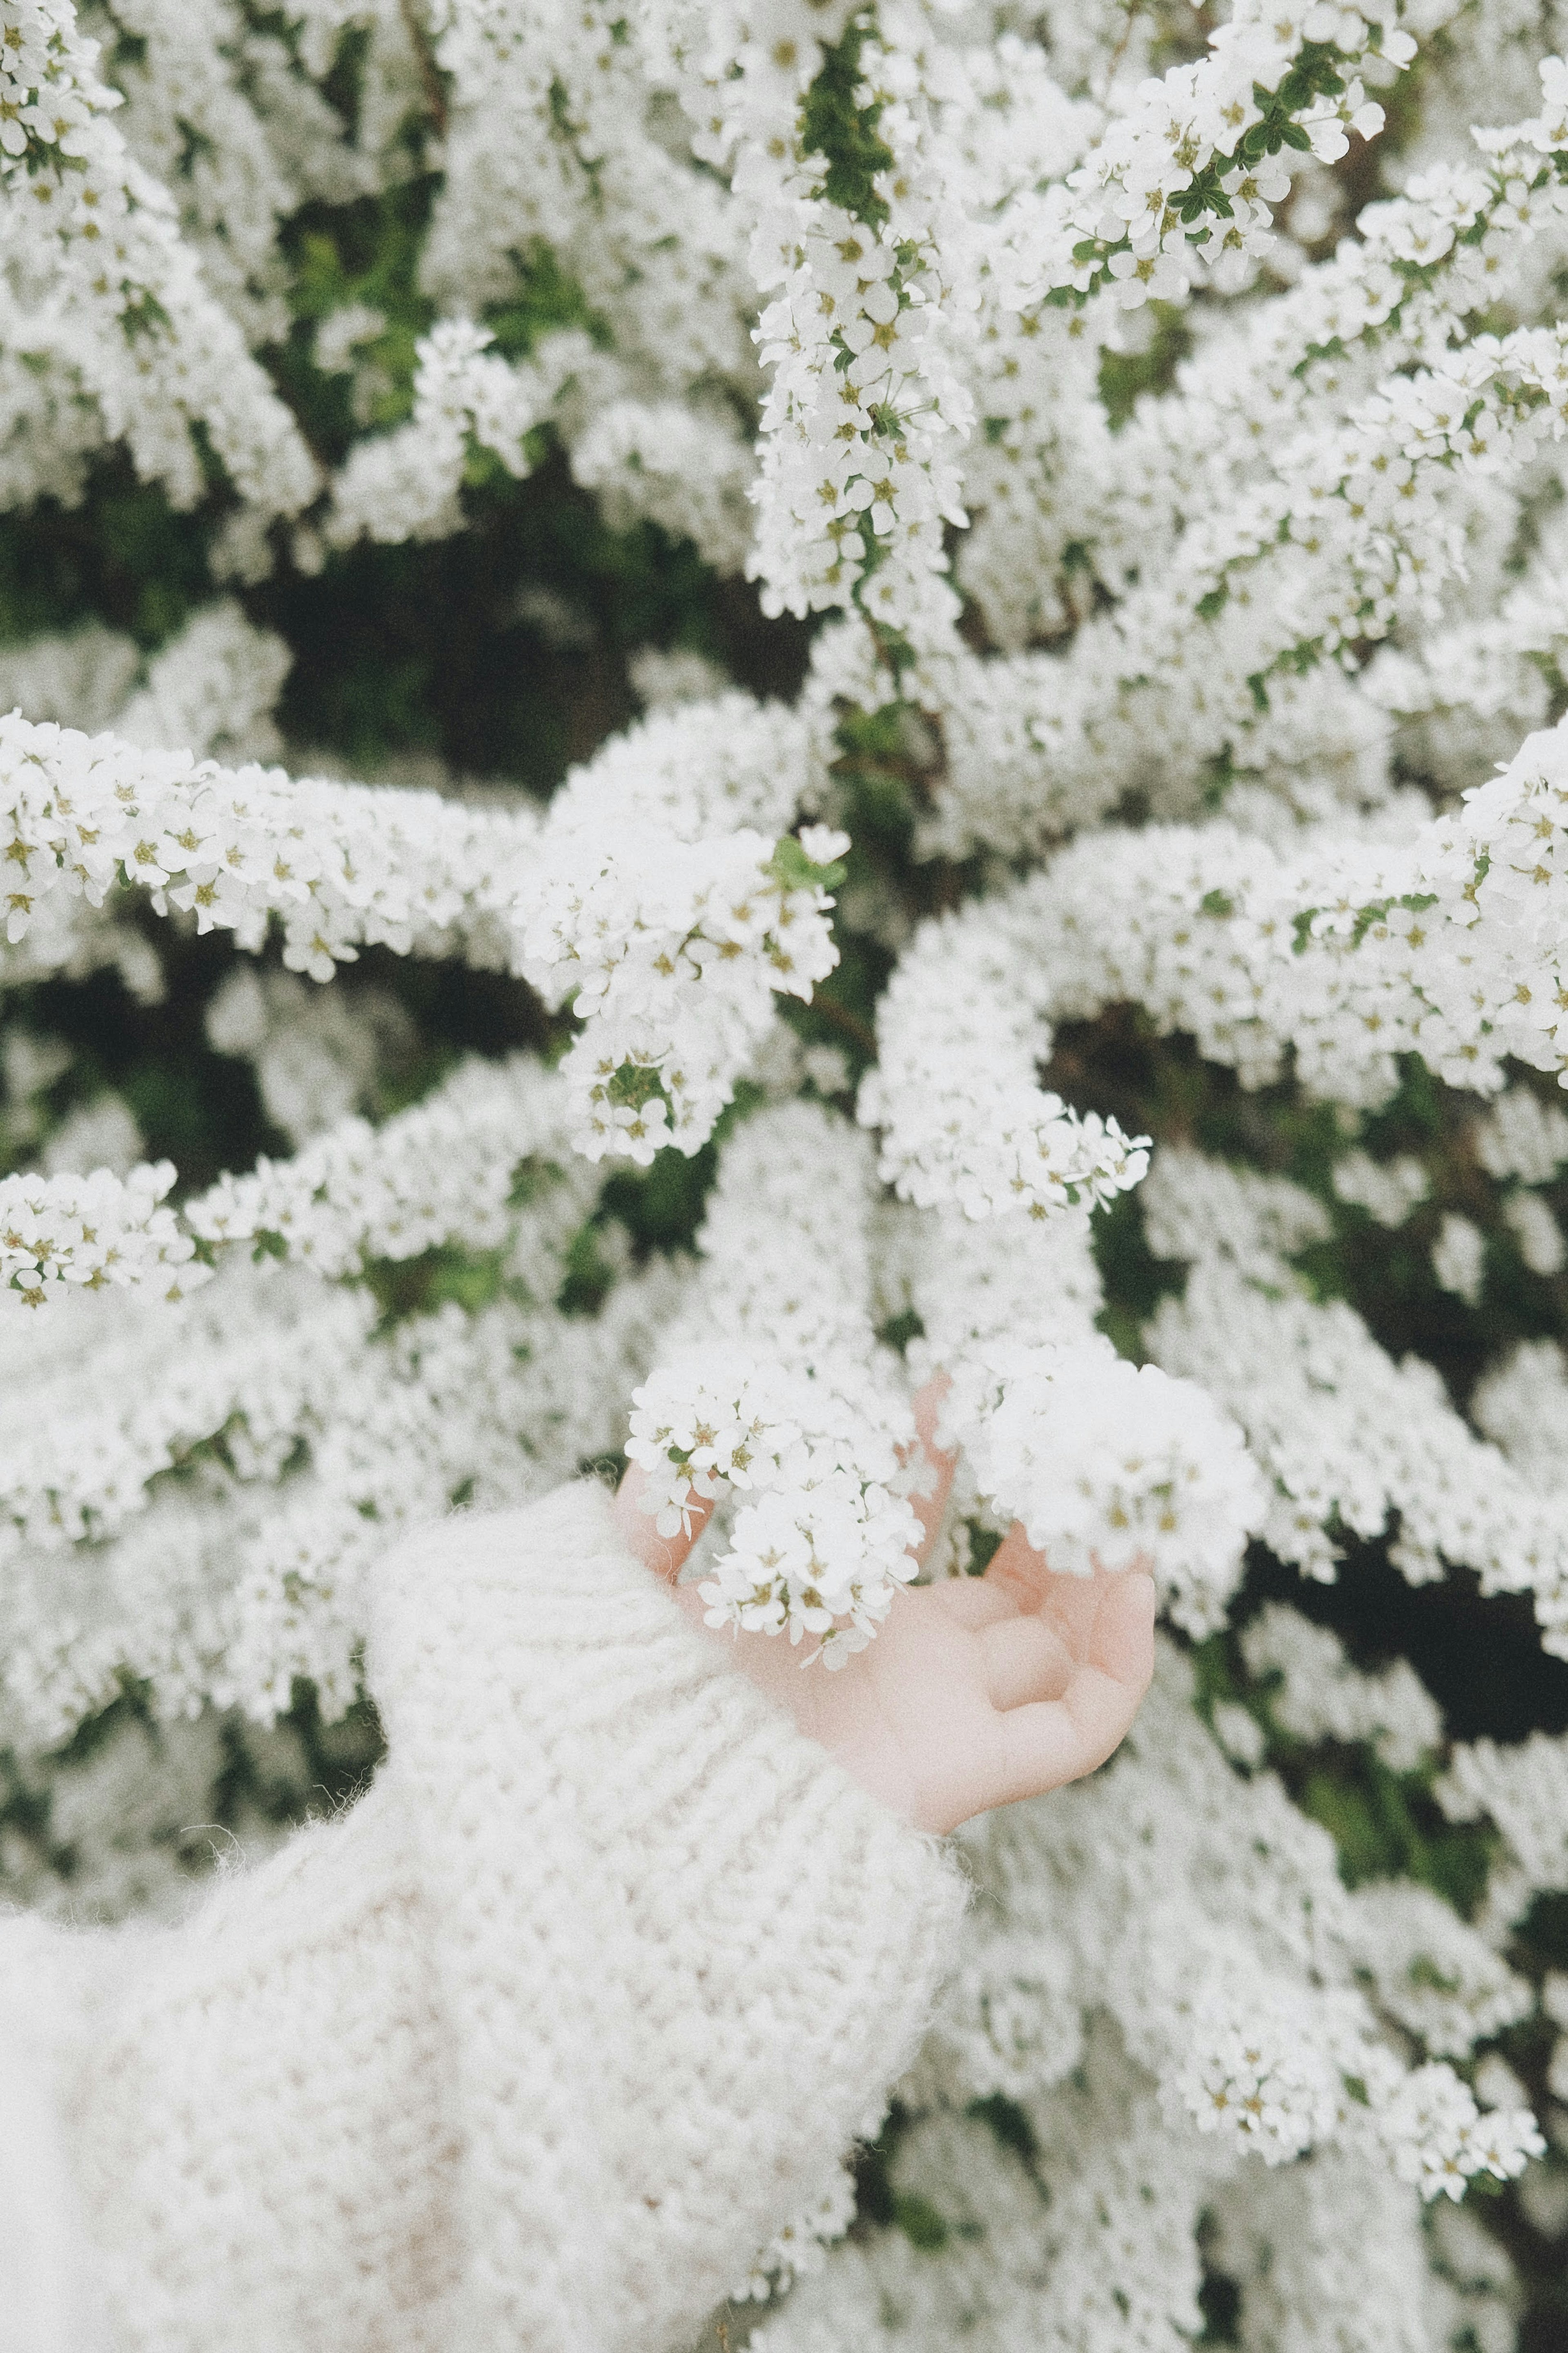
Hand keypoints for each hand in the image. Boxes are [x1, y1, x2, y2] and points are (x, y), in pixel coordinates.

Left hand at [611, 1376, 1155, 1835]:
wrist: (641, 1813)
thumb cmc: (632, 1705)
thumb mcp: (635, 1591)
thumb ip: (654, 1515)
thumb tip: (668, 1437)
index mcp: (843, 1621)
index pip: (920, 1528)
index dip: (942, 1459)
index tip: (949, 1385)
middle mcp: (906, 1671)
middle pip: (1015, 1594)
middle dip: (1053, 1517)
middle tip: (1072, 1437)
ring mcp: (946, 1719)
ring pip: (1059, 1652)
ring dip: (1105, 1578)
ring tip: (1125, 1498)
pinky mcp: (971, 1771)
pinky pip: (1076, 1729)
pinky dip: (1121, 1664)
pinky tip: (1131, 1583)